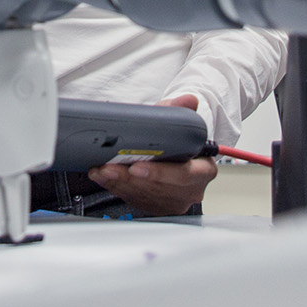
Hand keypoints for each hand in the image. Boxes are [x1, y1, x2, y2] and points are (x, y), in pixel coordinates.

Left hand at [85, 94, 217, 216]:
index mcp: (203, 170)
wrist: (179, 158)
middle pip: (159, 188)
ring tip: (102, 170)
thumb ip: (182, 111)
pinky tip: (103, 177)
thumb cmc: (182, 141)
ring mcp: (174, 201)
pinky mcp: (157, 206)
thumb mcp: (181, 122)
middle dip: (131, 178)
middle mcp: (190, 190)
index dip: (159, 173)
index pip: (184, 174)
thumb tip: (189, 100)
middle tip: (110, 167)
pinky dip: (116, 187)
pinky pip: (134, 199)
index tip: (136, 166)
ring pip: (144, 195)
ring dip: (119, 183)